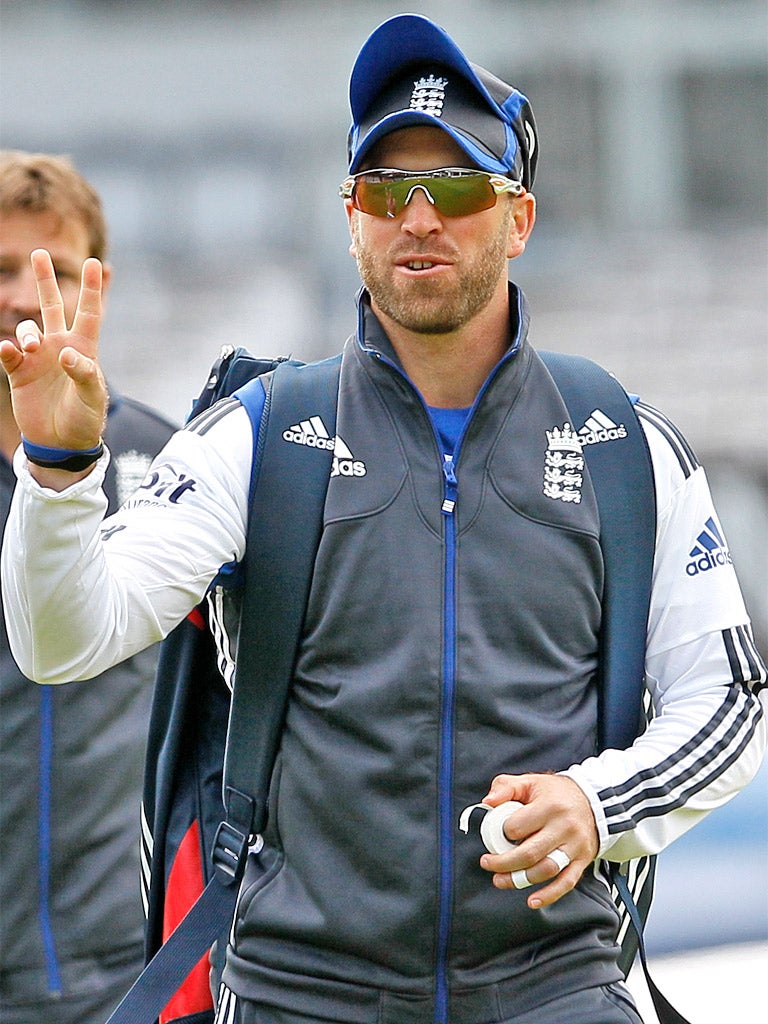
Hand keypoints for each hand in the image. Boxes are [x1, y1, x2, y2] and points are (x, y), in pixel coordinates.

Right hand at [0, 249, 106, 453]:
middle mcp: (60, 347)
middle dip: (45, 281)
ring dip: (27, 332)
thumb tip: (66, 353)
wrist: (62, 442)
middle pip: (52, 306)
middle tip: (38, 254)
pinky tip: (9, 351)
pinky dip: (6, 349)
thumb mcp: (92, 398)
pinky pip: (8, 352)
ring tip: (30, 347)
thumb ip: (83, 374)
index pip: (90, 313)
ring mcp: (38, 358)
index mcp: (83, 348)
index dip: (92, 288)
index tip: (96, 263)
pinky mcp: (19, 372)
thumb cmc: (85, 419)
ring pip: (27, 328)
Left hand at [477, 772, 598, 908]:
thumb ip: (505, 787)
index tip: (496, 834)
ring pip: (546, 870)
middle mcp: (564, 827)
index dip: (501, 832)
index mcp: (549, 806)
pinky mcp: (582, 860)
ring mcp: (575, 846)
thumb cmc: (556, 793)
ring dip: (520, 880)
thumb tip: (488, 801)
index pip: (517, 826)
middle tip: (488, 864)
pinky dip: (549, 895)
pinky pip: (566, 883)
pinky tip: (532, 901)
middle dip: (504, 863)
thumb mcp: (530, 781)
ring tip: (501, 880)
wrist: (594, 801)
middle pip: (530, 853)